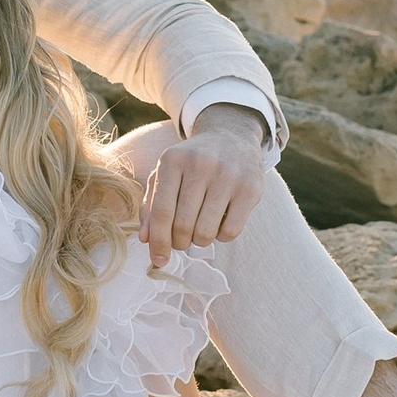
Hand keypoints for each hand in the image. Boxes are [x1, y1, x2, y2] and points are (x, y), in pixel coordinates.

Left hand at [136, 108, 269, 264]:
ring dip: (199, 241)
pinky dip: (221, 236)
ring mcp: (228, 175)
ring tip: (199, 228)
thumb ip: (151, 205)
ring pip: (206, 233)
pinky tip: (219, 222)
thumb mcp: (166, 174)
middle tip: (181, 239)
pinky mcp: (250, 188)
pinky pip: (231, 232)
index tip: (158, 260)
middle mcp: (200, 164)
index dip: (158, 242)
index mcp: (172, 160)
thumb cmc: (192, 163)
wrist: (232, 136)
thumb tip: (146, 239)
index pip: (161, 212)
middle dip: (179, 242)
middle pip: (183, 226)